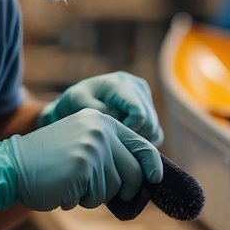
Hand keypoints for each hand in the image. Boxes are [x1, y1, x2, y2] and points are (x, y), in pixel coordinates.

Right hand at [9, 109, 161, 210]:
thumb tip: (143, 176)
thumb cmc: (48, 163)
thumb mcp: (82, 144)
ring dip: (94, 196)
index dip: (151, 165)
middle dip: (119, 190)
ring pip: (114, 188)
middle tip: (92, 190)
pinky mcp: (84, 166)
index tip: (155, 178)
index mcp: (102, 121)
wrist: (12, 166)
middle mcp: (101, 129)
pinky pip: (96, 197)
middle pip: (132, 172)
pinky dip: (79, 200)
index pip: (141, 143)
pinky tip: (62, 188)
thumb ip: (110, 152)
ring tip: (70, 184)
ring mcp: (93, 146)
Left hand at [39, 71, 163, 146]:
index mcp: (120, 84)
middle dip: (133, 138)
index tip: (112, 140)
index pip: (138, 114)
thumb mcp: (77, 103)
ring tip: (116, 144)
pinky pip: (155, 133)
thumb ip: (97, 111)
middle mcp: (137, 87)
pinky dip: (142, 142)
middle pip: (150, 123)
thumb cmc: (74, 103)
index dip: (128, 132)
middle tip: (113, 146)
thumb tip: (120, 121)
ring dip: (138, 141)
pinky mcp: (149, 109)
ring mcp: (144, 97)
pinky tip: (124, 144)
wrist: (77, 101)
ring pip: (154, 130)